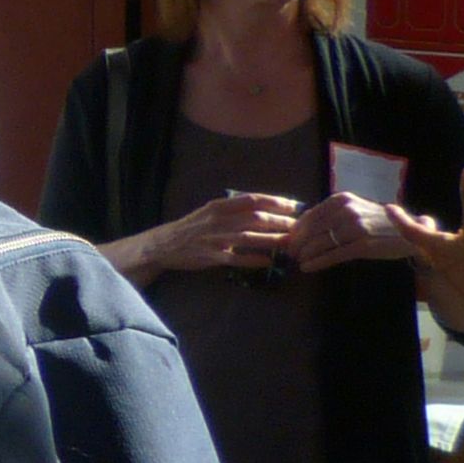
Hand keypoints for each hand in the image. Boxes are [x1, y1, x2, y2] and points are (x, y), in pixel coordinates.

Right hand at [125, 191, 301, 280]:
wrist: (165, 244)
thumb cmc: (192, 227)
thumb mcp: (209, 212)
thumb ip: (232, 209)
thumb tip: (264, 208)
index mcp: (218, 206)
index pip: (252, 200)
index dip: (275, 201)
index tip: (293, 206)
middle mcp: (218, 220)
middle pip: (255, 218)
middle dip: (280, 222)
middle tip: (298, 227)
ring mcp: (214, 238)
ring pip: (249, 238)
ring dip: (272, 241)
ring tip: (290, 244)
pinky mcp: (211, 256)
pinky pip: (236, 258)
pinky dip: (253, 260)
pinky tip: (268, 262)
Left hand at [284, 189, 428, 272]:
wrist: (410, 233)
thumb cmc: (380, 222)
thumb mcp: (355, 209)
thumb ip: (332, 213)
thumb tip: (303, 221)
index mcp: (341, 200)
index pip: (309, 216)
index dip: (296, 230)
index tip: (288, 239)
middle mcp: (346, 211)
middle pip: (312, 230)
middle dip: (297, 243)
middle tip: (289, 253)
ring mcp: (355, 228)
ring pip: (320, 243)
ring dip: (305, 254)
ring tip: (297, 260)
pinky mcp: (363, 245)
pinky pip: (333, 255)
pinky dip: (317, 262)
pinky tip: (307, 267)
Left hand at [407, 166, 463, 333]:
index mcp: (433, 245)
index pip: (409, 229)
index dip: (399, 217)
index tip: (388, 208)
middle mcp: (436, 259)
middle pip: (417, 242)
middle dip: (412, 230)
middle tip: (406, 221)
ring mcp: (450, 271)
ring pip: (433, 252)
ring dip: (428, 242)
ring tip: (429, 233)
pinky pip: (449, 261)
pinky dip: (447, 252)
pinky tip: (458, 251)